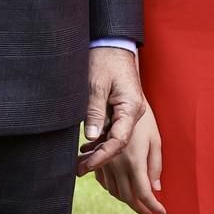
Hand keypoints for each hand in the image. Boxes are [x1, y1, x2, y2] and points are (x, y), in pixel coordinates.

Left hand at [77, 46, 144, 174]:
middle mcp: (133, 112)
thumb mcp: (96, 85)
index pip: (120, 140)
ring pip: (115, 139)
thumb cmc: (105, 60)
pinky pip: (113, 130)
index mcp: (131, 107)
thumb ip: (94, 111)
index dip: (104, 155)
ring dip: (99, 152)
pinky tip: (86, 150)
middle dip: (101, 158)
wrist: (113, 43)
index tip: (88, 165)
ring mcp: (128, 112)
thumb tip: (90, 137)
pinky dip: (100, 141)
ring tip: (80, 165)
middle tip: (80, 170)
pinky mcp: (121, 110)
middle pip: (119, 143)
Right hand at [94, 105, 165, 213]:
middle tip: (150, 212)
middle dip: (140, 208)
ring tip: (138, 203)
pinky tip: (120, 189)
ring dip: (126, 200)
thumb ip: (155, 165)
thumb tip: (156, 188)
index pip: (144, 193)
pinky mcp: (98, 157)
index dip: (153, 206)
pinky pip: (103, 181)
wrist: (118, 99)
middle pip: (127, 196)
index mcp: (134, 161)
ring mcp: (105, 162)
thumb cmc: (142, 117)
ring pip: (114, 191)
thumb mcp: (155, 138)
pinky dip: (113, 189)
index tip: (161, 213)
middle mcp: (117, 165)